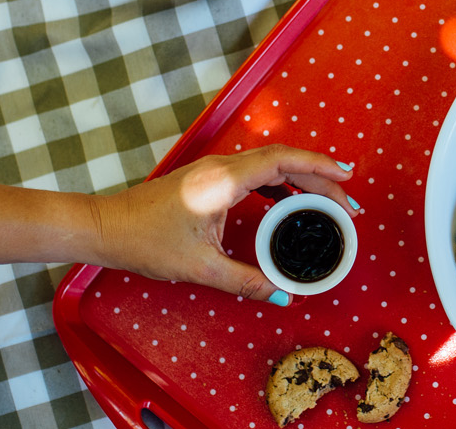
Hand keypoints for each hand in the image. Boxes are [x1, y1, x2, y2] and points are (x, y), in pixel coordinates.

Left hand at [91, 145, 357, 304]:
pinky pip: (257, 173)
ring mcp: (215, 170)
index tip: (347, 179)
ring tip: (329, 201)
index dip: (320, 167)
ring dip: (303, 179)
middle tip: (348, 203)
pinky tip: (293, 201)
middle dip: (321, 177)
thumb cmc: (145, 240)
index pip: (283, 161)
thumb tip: (283, 295)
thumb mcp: (200, 266)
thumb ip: (246, 280)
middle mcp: (223, 167)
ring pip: (271, 165)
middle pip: (284, 161)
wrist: (107, 227)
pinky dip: (282, 183)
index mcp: (224, 180)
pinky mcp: (210, 178)